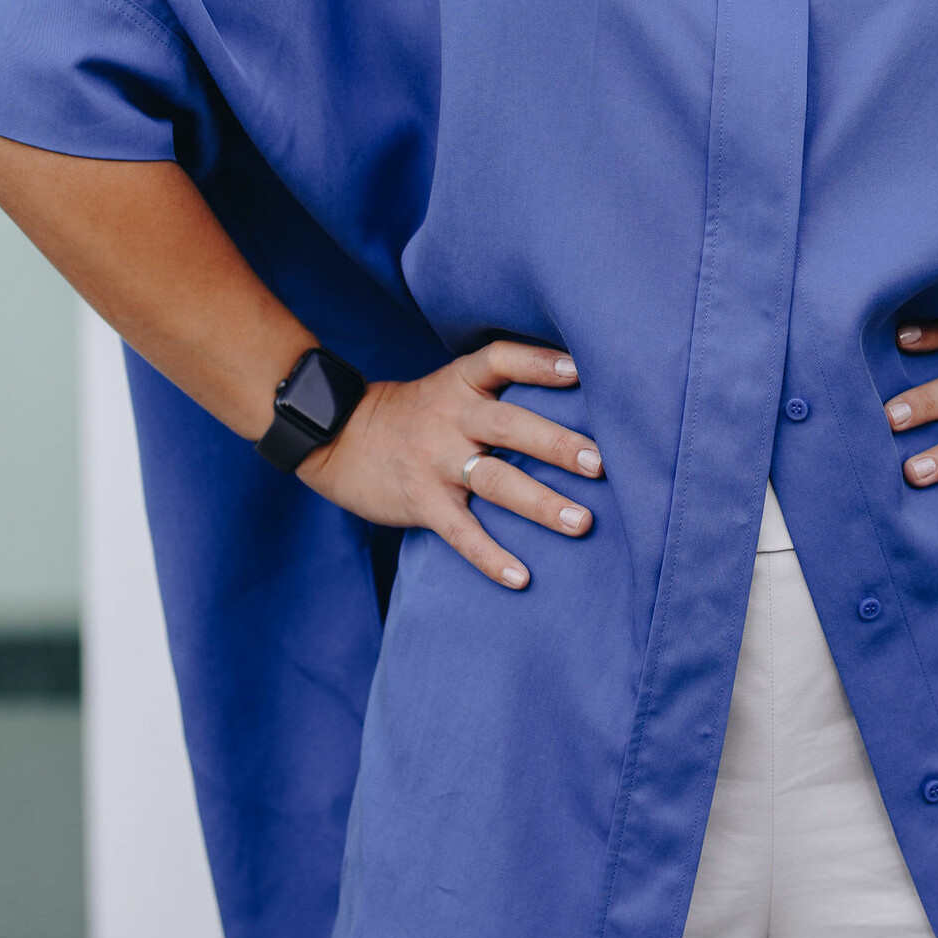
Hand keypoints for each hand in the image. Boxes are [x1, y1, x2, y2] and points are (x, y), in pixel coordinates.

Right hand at [299, 339, 601, 588]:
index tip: (580, 369)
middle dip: (557, 444)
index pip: (502, 359)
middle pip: (510, 424)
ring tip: (582, 523)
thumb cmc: (413, 413)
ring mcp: (435, 460)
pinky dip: (491, 557)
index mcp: (460, 382)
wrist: (337, 437)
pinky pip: (461, 532)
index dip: (540, 363)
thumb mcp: (448, 386)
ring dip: (541, 503)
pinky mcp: (421, 501)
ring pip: (495, 481)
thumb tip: (570, 398)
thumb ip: (495, 391)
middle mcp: (451, 417)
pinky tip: (521, 578)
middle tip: (601, 462)